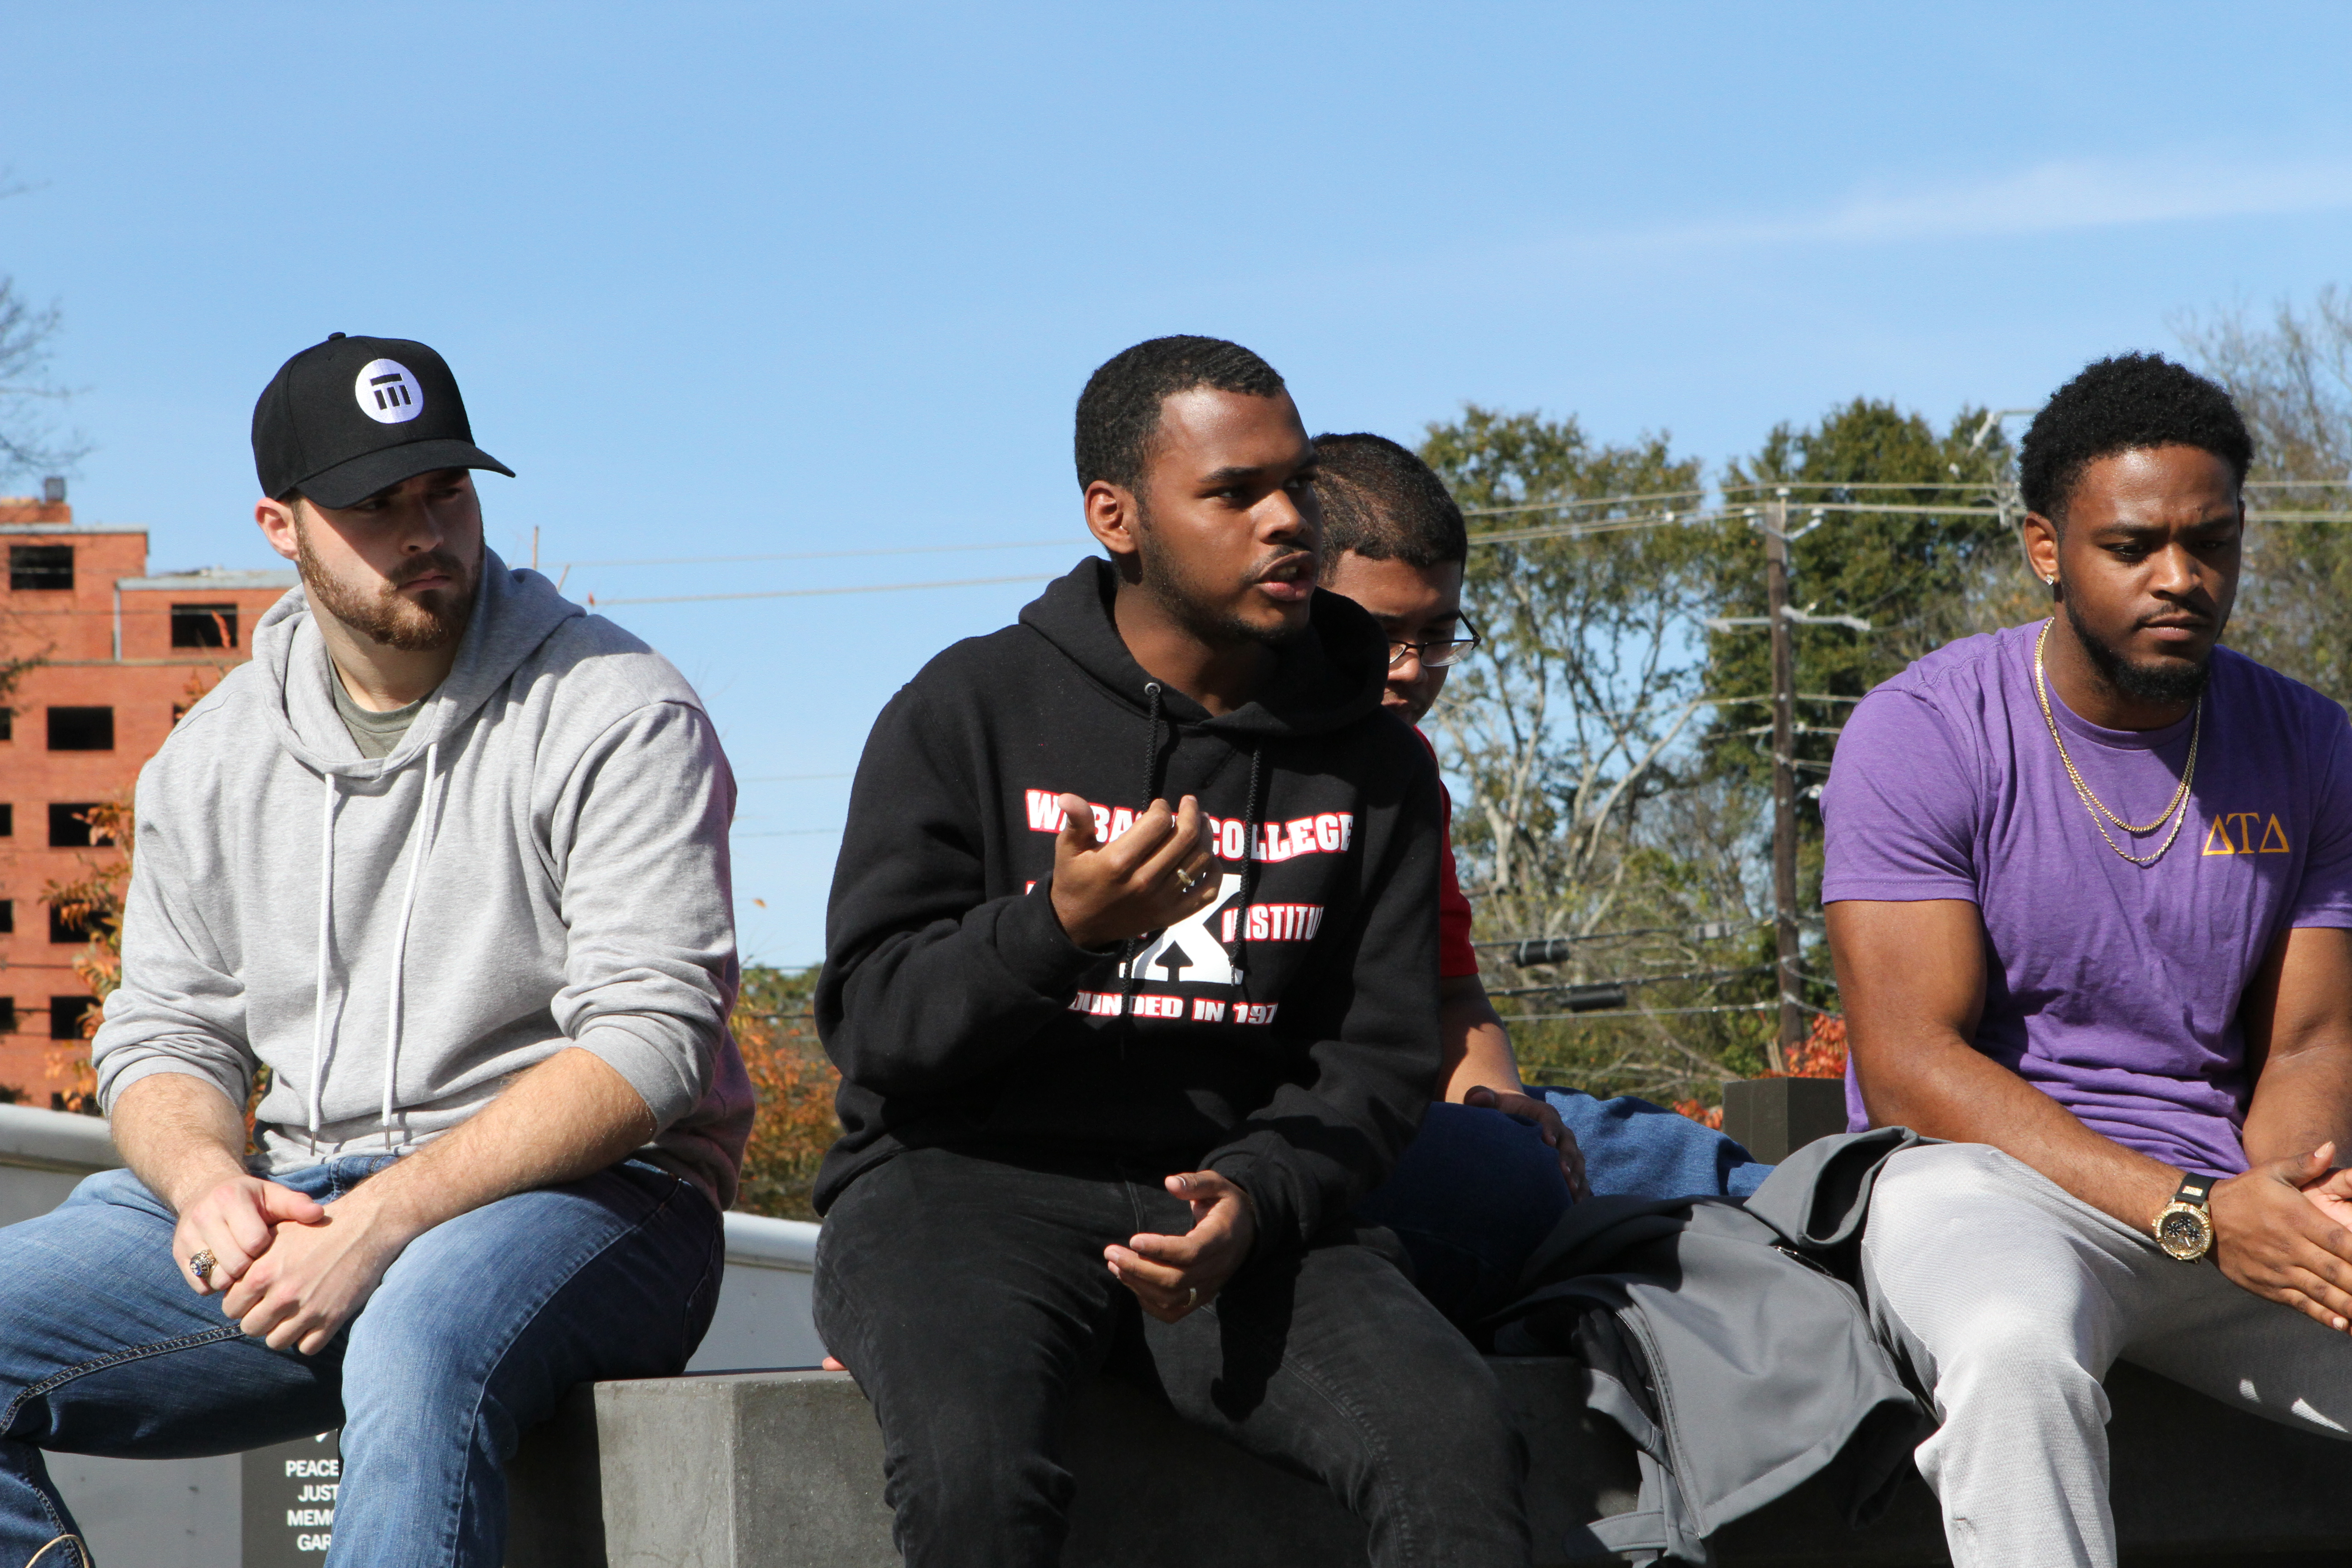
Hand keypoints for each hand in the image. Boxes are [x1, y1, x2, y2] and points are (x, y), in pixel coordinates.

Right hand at [172, 1174, 325, 1295]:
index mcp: (230, 1199)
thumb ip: (296, 1205)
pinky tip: (226, 1270)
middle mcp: (203, 1216)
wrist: (204, 1191)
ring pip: (216, 1278)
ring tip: (243, 1266)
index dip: (266, 1248)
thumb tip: (319, 1215)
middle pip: (235, 1264)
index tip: (268, 1244)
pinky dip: (215, 1285)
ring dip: (234, 1280)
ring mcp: (187, 1237)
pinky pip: (200, 1286)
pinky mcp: (177, 1254)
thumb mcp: (272, 1195)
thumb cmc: (249, 1198)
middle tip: (257, 1260)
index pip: (254, 1241)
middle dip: (251, 1268)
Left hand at [217, 1183, 420, 1354]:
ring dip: (283, 1331)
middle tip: (275, 1306)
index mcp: (262, 1273)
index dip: (242, 1303)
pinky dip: (309, 1338)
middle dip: (260, 1319)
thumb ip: (251, 1261)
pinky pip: (307, 1347)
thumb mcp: (278, 1235)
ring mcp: (307, 1309)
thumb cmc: (318, 1227)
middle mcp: (281, 1294)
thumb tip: (232, 1282)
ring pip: (276, 1342)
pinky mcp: (332, 1319)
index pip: (231, 1308)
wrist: (365, 1227)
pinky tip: (315, 1320)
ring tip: (294, 1314)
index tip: (256, 1296)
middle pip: (251, 1328)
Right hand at [1050, 793, 1215, 949]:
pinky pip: (1207, 892)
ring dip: (1205, 835)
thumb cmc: (1075, 880)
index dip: (1162, 808)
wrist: (1078, 926)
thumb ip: (1076, 821)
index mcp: (1118, 862)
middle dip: (1191, 814)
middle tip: (1189, 803)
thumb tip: (1067, 797)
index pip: (1157, 823)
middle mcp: (1144, 881)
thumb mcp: (1068, 849)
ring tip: (1200, 822)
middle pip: (1184, 838)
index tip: (1159, 805)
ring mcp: (1161, 901)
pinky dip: (1214, 872)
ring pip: (1199, 860)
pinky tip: (1209, 857)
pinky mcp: (1172, 915)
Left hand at [1105, 1170, 1256, 1322]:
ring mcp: (1209, 1287)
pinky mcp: (1201, 1298)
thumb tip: (1170, 1182)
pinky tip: (1130, 1281)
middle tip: (1111, 1252)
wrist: (1247, 1233)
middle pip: (1175, 1280)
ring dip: (1138, 1284)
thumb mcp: (1217, 1185)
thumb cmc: (1226, 1205)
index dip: (1161, 1249)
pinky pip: (1173, 1311)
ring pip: (1171, 1299)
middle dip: (1138, 1268)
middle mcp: (1216, 1268)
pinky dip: (1147, 1301)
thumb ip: (1195, 1183)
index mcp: (1221, 1239)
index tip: (1133, 1239)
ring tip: (1114, 1264)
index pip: (1190, 1252)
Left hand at [1462, 1084, 1589, 1199]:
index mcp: (1542, 1112)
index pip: (1549, 1117)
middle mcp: (1559, 1130)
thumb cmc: (1497, 1111)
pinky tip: (1576, 1204)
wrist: (1509, 1119)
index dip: (1551, 1128)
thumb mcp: (1487, 1101)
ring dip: (1577, 1176)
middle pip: (1568, 1142)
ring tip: (1571, 1193)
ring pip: (1576, 1161)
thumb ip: (1480, 1097)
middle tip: (1564, 1174)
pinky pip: (1578, 1176)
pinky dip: (1579, 1189)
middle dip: (1567, 1158)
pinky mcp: (1568, 1164)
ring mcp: (1565, 1148)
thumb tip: (1479, 1097)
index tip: (1548, 1143)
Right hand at [2211, 1144, 2351, 1331]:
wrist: (2201, 1218)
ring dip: (2348, 1304)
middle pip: (2337, 1271)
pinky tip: (2343, 1325)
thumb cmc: (2244, 1193)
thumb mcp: (2272, 1172)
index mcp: (2298, 1219)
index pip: (2341, 1240)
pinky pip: (2301, 1304)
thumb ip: (2304, 1163)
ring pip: (2323, 1292)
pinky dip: (2324, 1316)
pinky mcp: (2268, 1286)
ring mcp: (2279, 1269)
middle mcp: (2291, 1247)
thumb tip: (2330, 1147)